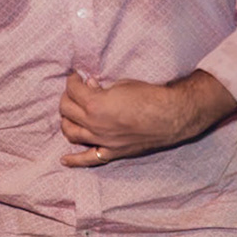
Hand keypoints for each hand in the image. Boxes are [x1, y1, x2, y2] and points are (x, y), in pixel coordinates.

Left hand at [58, 73, 210, 166]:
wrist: (172, 116)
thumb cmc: (148, 96)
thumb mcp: (121, 85)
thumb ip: (100, 88)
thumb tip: (89, 85)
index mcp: (95, 105)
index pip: (72, 90)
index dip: (73, 80)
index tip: (77, 77)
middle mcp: (94, 125)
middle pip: (66, 110)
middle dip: (68, 98)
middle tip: (75, 92)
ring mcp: (102, 140)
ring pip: (71, 133)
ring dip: (67, 121)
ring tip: (71, 114)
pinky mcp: (112, 152)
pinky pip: (89, 159)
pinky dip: (75, 160)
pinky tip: (64, 160)